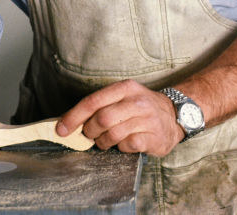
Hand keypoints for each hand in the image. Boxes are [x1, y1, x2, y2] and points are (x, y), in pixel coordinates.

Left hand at [56, 79, 184, 156]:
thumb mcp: (123, 98)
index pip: (93, 101)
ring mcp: (147, 119)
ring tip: (106, 141)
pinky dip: (121, 148)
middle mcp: (136, 101)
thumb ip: (100, 106)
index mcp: (124, 88)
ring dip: (103, 142)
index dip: (73, 117)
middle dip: (89, 132)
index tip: (61, 130)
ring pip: (113, 134)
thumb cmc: (141, 108)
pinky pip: (128, 145)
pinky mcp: (154, 136)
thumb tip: (69, 122)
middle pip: (101, 119)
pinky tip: (125, 144)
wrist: (174, 115)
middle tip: (90, 136)